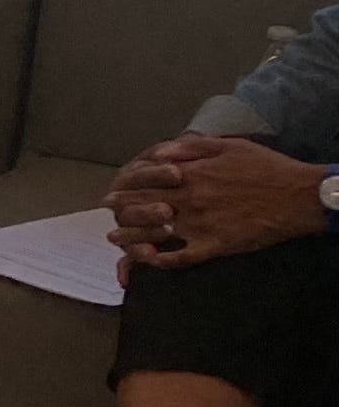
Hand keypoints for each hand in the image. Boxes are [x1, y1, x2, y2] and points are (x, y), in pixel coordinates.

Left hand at [107, 136, 330, 268]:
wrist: (298, 196)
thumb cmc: (265, 167)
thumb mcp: (227, 145)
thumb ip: (190, 147)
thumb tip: (159, 152)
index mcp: (190, 175)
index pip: (145, 184)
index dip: (124, 191)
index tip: (111, 195)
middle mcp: (190, 200)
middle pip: (143, 209)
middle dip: (121, 213)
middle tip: (108, 218)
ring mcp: (201, 224)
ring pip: (154, 234)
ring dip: (131, 239)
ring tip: (116, 240)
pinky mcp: (216, 245)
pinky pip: (181, 258)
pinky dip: (161, 261)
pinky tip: (149, 261)